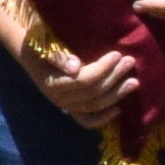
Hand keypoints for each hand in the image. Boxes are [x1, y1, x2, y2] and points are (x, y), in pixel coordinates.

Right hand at [23, 22, 143, 127]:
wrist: (30, 53)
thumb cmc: (39, 45)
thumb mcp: (44, 45)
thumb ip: (57, 56)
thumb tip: (75, 68)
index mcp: (53, 83)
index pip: (84, 80)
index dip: (103, 69)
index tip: (117, 54)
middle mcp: (59, 98)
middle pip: (93, 92)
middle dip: (114, 77)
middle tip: (130, 62)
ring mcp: (66, 105)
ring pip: (95, 105)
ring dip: (116, 94)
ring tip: (133, 82)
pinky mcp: (71, 108)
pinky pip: (86, 120)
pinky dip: (102, 118)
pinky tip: (118, 110)